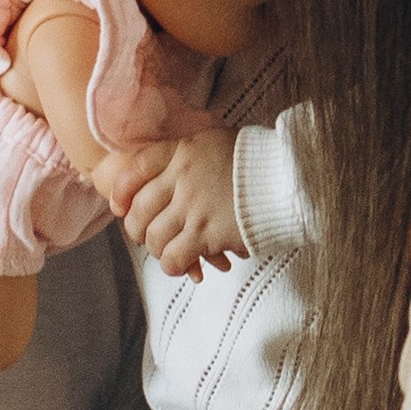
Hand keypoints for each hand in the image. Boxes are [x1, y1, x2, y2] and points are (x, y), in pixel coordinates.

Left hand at [95, 131, 245, 277]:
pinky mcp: (208, 233)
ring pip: (154, 236)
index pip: (137, 168)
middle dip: (136, 228)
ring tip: (168, 253)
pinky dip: (174, 265)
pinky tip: (184, 267)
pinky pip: (175, 256)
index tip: (119, 207)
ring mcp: (194, 206)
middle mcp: (183, 178)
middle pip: (140, 208)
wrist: (291, 178)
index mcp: (184, 151)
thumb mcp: (219, 142)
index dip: (122, 191)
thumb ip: (193, 155)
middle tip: (144, 238)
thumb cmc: (260, 160)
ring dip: (156, 249)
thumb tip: (175, 171)